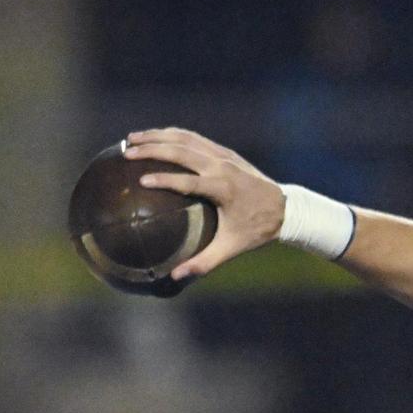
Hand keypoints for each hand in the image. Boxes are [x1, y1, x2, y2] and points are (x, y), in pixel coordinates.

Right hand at [124, 127, 285, 279]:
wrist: (286, 208)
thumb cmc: (256, 230)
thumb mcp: (231, 248)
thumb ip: (203, 262)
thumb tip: (175, 277)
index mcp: (224, 190)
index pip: (188, 182)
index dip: (164, 180)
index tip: (141, 181)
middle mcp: (223, 168)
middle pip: (183, 152)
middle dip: (153, 149)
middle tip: (127, 152)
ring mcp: (225, 156)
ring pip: (187, 139)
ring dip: (159, 136)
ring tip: (132, 138)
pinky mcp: (226, 153)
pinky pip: (195, 139)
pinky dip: (174, 135)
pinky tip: (155, 137)